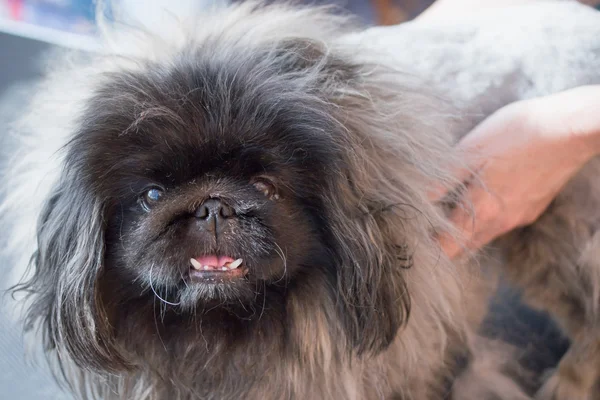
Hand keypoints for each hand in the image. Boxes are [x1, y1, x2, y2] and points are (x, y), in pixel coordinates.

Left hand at [431, 86, 599, 258]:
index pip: (448, 249)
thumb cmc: (518, 133)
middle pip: (465, 247)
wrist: (572, 128)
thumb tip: (416, 199)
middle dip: (444, 241)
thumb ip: (441, 180)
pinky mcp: (532, 208)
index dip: (429, 248)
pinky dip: (485, 217)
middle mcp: (500, 222)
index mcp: (481, 212)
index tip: (414, 236)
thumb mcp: (471, 151)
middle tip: (425, 224)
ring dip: (464, 229)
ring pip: (483, 234)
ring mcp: (518, 217)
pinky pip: (501, 222)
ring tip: (447, 207)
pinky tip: (480, 194)